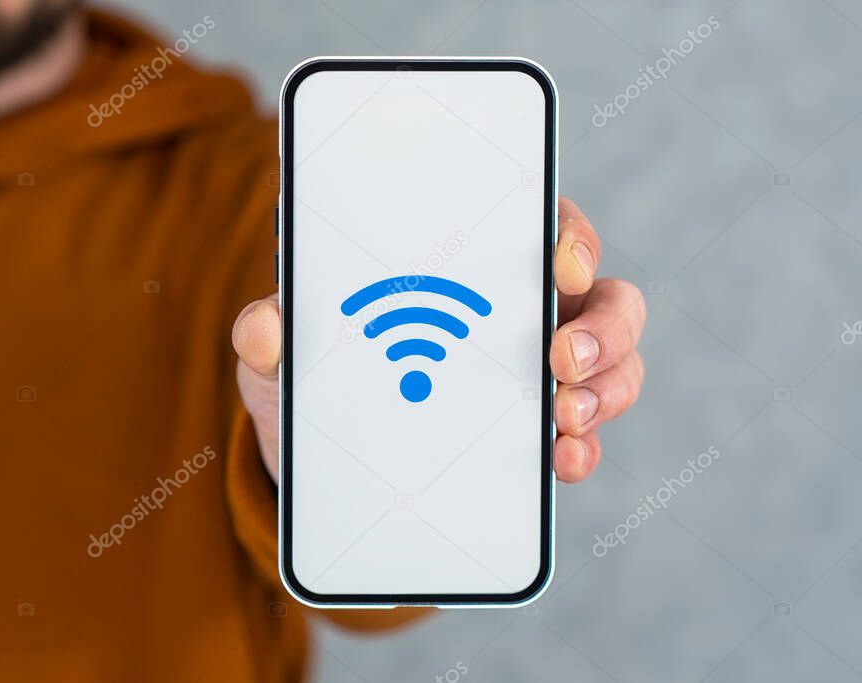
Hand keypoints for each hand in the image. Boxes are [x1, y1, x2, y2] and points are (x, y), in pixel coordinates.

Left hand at [232, 197, 644, 483]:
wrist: (324, 460)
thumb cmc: (315, 376)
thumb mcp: (286, 351)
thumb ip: (271, 331)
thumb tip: (262, 329)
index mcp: (471, 262)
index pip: (540, 224)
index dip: (567, 234)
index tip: (560, 263)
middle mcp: (519, 309)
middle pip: (600, 296)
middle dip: (602, 326)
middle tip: (562, 359)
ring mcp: (535, 371)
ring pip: (611, 363)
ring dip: (605, 389)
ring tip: (563, 418)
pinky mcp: (536, 431)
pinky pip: (585, 433)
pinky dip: (584, 448)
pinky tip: (561, 459)